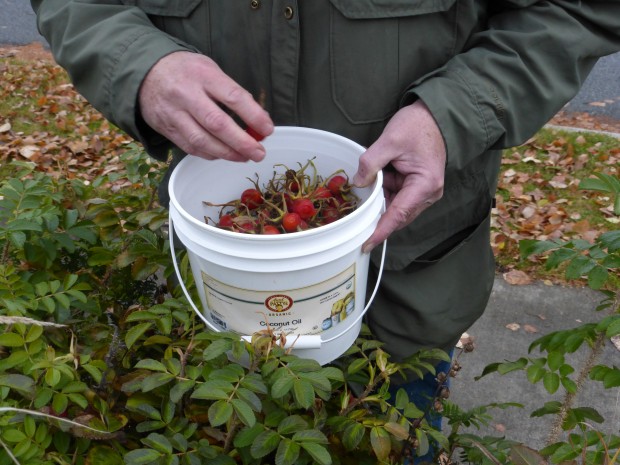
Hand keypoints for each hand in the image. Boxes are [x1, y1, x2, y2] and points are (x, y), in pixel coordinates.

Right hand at [139, 51, 273, 161]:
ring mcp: (174, 114)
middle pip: (217, 124)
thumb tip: (257, 120)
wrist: (145, 73)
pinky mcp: (167, 130)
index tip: (267, 129)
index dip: (253, 115)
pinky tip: (224, 155)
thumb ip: (231, 92)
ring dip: (228, 153)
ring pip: (202, 141)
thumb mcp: (209, 69)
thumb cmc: (186, 71)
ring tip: (245, 157)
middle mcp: (186, 94)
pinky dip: (211, 154)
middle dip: (242, 142)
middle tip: (259, 153)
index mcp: (202, 75)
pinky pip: (191, 148)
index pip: (232, 97)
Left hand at [352, 100, 445, 252]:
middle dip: (376, 217)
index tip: (366, 245)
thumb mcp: (389, 141)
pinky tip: (371, 186)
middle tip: (353, 223)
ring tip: (361, 195)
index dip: (380, 231)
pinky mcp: (415, 186)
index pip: (398, 214)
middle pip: (397, 215)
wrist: (433, 115)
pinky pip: (396, 196)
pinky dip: (382, 193)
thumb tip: (358, 184)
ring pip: (395, 207)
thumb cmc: (416, 126)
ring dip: (378, 201)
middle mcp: (427, 193)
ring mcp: (422, 191)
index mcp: (425, 185)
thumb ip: (370, 164)